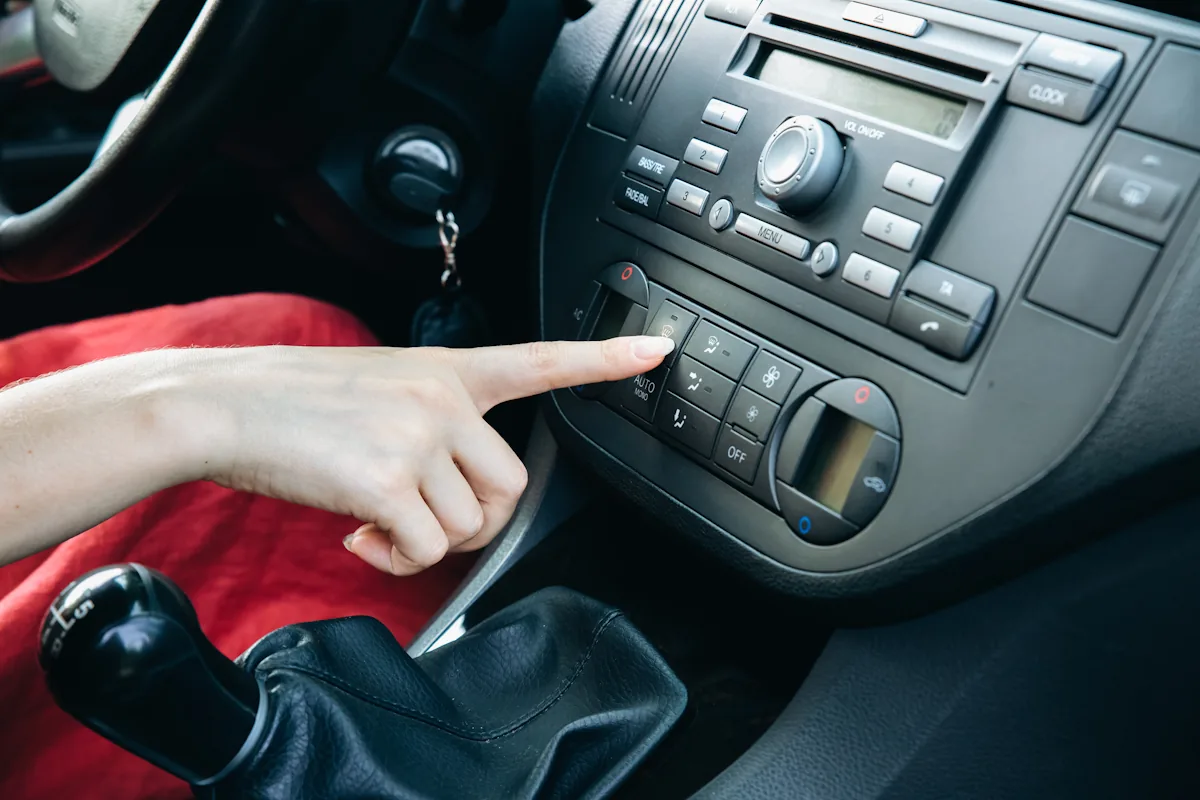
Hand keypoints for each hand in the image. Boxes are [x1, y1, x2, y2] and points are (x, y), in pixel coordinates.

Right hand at [199, 336, 673, 574]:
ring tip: (376, 523)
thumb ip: (434, 425)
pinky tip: (359, 536)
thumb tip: (457, 501)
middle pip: (511, 486)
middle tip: (425, 520)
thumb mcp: (379, 387)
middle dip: (476, 519)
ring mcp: (419, 437)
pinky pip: (426, 550)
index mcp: (446, 369)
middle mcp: (443, 399)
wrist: (223, 404)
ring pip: (468, 525)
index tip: (656, 351)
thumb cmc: (293, 402)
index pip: (539, 361)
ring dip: (426, 541)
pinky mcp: (389, 481)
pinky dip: (395, 559)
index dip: (603, 360)